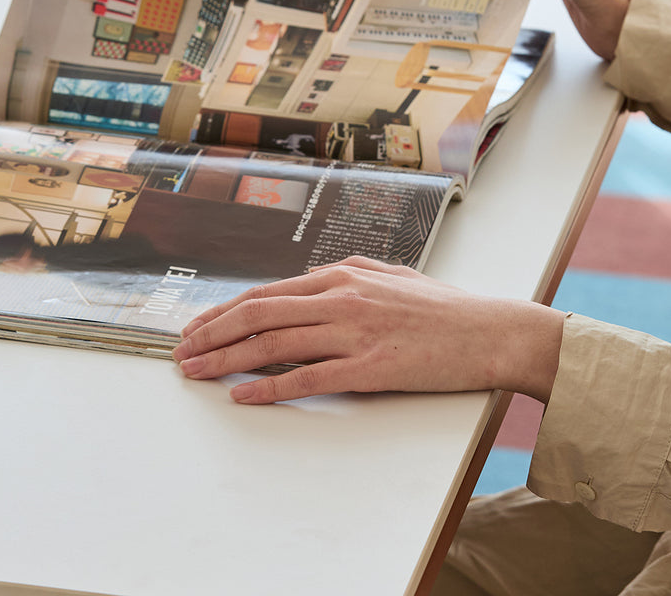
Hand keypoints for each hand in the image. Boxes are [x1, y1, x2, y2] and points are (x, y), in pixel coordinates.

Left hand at [171, 256, 564, 404]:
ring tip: (197, 372)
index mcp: (343, 274)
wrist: (490, 330)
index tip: (198, 326)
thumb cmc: (443, 308)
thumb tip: (307, 291)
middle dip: (212, 333)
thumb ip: (346, 281)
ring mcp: (354, 331)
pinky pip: (308, 377)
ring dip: (227, 359)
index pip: (268, 292)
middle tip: (181, 352)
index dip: (225, 310)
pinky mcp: (370, 366)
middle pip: (259, 313)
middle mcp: (342, 297)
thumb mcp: (389, 278)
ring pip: (274, 343)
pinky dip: (270, 386)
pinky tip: (244, 395)